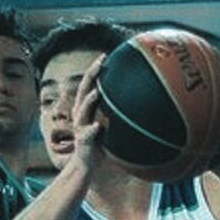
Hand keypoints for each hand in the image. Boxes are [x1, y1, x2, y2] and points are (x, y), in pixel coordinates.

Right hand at [70, 55, 106, 174]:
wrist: (86, 164)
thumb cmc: (100, 142)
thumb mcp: (108, 124)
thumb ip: (116, 113)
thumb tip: (139, 101)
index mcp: (85, 108)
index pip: (88, 84)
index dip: (94, 70)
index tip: (104, 55)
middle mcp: (80, 114)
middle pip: (83, 90)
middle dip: (91, 75)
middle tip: (100, 63)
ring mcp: (80, 127)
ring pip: (82, 111)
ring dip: (88, 101)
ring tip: (96, 92)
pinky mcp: (83, 141)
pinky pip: (87, 134)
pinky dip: (92, 130)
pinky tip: (97, 126)